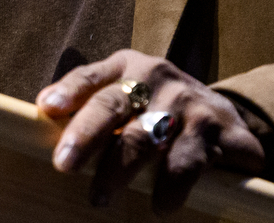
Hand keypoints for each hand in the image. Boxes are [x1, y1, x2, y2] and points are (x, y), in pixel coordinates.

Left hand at [36, 50, 264, 214]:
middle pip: (114, 105)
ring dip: (121, 168)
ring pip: (148, 136)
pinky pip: (190, 161)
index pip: (92, 77)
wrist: (228, 117)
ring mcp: (189, 103)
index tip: (49, 107)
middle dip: (87, 134)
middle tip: (64, 164)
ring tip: (100, 197)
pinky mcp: (220, 131)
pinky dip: (173, 186)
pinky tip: (161, 206)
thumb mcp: (130, 93)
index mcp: (130, 68)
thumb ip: (90, 97)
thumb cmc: (161, 108)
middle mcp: (158, 79)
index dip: (70, 91)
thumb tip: (45, 107)